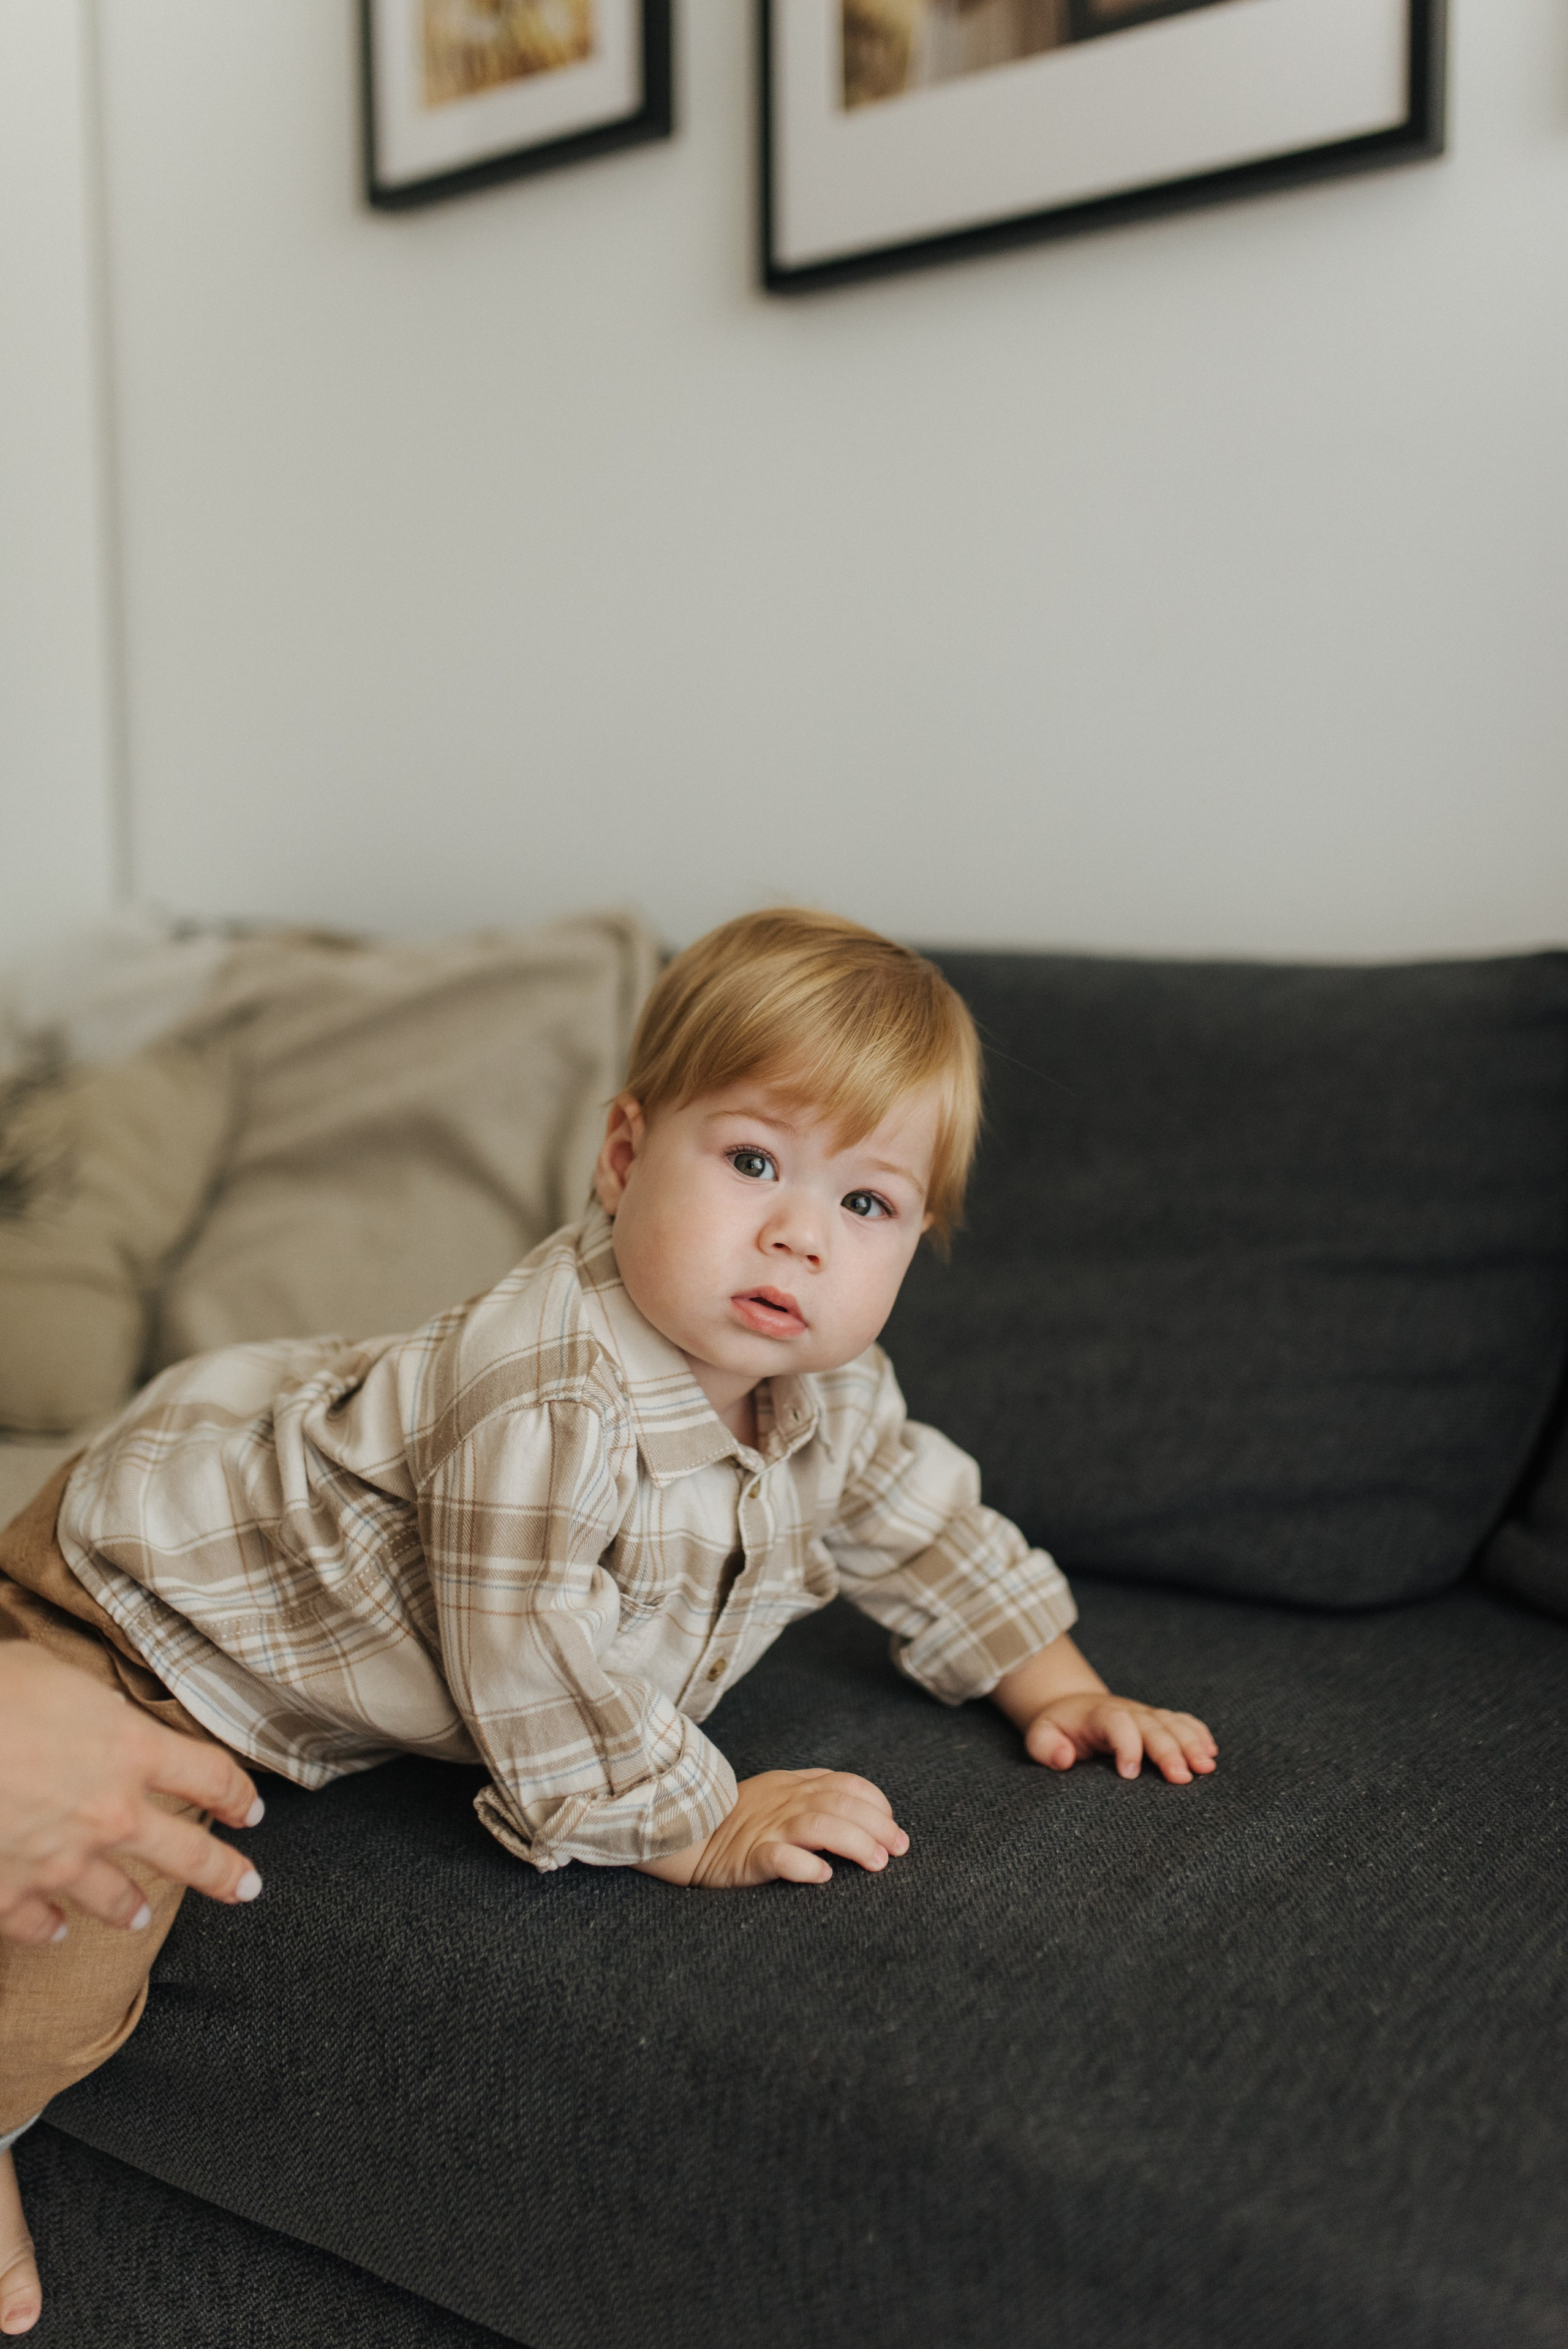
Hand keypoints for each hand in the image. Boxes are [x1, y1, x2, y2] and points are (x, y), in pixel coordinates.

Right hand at [0, 1646, 265, 1944]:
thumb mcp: (52, 1673)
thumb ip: (88, 1703)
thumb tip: (96, 1712)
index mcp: (129, 1749)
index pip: (209, 1774)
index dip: (237, 1793)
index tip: (250, 1810)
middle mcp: (109, 1813)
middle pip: (188, 1852)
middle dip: (223, 1873)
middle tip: (246, 1887)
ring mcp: (61, 1861)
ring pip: (117, 1900)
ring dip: (131, 1909)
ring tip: (141, 1918)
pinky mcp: (9, 1893)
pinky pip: (39, 1922)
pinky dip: (49, 1928)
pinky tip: (56, 1930)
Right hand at [637, 1769, 908, 1888]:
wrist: (686, 1835)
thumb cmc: (737, 1819)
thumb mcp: (776, 1793)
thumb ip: (812, 1791)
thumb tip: (861, 1804)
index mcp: (793, 1786)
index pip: (845, 1784)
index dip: (876, 1803)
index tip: (894, 1825)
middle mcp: (785, 1803)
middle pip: (841, 1804)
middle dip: (878, 1826)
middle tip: (899, 1849)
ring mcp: (767, 1829)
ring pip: (819, 1826)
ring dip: (854, 1843)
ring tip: (878, 1863)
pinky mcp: (748, 1857)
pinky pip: (778, 1858)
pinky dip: (804, 1865)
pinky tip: (823, 1876)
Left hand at [1023, 1690, 1217, 1784]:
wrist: (1072, 1706)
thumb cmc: (1058, 1728)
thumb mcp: (1040, 1735)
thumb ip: (1045, 1746)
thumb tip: (1064, 1757)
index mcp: (1099, 1715)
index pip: (1117, 1724)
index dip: (1126, 1746)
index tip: (1129, 1774)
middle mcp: (1128, 1711)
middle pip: (1153, 1726)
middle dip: (1169, 1751)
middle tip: (1182, 1778)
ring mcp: (1146, 1714)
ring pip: (1173, 1724)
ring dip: (1191, 1743)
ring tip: (1206, 1767)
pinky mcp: (1158, 1720)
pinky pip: (1183, 1721)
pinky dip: (1198, 1734)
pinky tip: (1211, 1752)